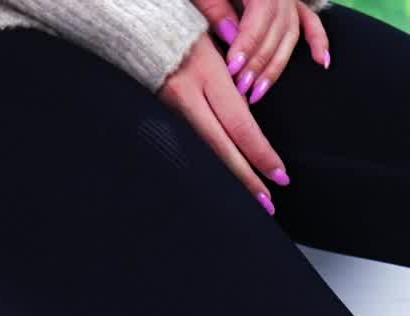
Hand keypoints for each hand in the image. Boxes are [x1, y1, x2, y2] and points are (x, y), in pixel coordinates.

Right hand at [158, 31, 291, 214]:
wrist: (128, 18)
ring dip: (229, 175)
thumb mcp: (213, 43)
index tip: (281, 175)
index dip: (261, 154)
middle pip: (222, 147)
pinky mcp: (159, 109)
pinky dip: (210, 160)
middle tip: (268, 202)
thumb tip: (250, 115)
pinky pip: (190, 140)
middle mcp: (185, 93)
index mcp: (205, 71)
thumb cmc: (177, 24)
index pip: (240, 124)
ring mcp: (169, 103)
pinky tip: (224, 173)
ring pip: (205, 149)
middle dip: (247, 178)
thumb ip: (232, 80)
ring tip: (251, 195)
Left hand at [194, 0, 329, 104]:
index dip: (247, 45)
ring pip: (289, 35)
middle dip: (258, 64)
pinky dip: (318, 41)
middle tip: (242, 88)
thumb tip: (232, 35)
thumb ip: (215, 4)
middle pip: (275, 32)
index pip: (258, 18)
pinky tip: (322, 62)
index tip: (233, 69)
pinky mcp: (292, 3)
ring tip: (260, 91)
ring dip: (276, 66)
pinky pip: (311, 22)